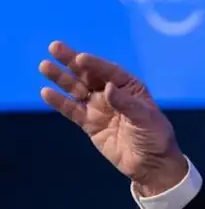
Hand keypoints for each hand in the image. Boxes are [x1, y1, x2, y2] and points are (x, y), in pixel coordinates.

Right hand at [39, 40, 187, 195]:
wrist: (149, 163)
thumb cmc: (154, 135)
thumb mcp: (145, 118)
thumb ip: (125, 103)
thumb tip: (107, 88)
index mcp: (129, 86)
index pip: (109, 71)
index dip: (95, 64)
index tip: (80, 58)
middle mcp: (112, 93)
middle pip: (88, 74)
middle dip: (72, 61)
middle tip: (55, 46)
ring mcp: (99, 107)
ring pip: (76, 89)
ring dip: (61, 78)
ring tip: (45, 66)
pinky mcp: (89, 123)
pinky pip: (72, 110)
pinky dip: (59, 102)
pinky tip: (46, 92)